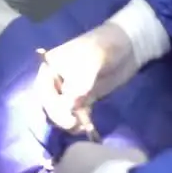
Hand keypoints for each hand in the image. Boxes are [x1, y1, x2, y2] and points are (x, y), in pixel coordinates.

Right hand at [36, 0, 170, 131]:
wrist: (128, 45)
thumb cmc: (106, 46)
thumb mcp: (92, 61)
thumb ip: (80, 83)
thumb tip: (68, 105)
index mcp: (50, 67)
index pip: (43, 91)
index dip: (51, 106)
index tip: (67, 116)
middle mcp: (55, 80)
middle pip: (49, 105)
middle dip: (60, 117)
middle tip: (75, 124)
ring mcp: (69, 91)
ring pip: (60, 113)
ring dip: (68, 123)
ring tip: (83, 126)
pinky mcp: (83, 99)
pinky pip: (75, 115)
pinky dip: (80, 122)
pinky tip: (88, 126)